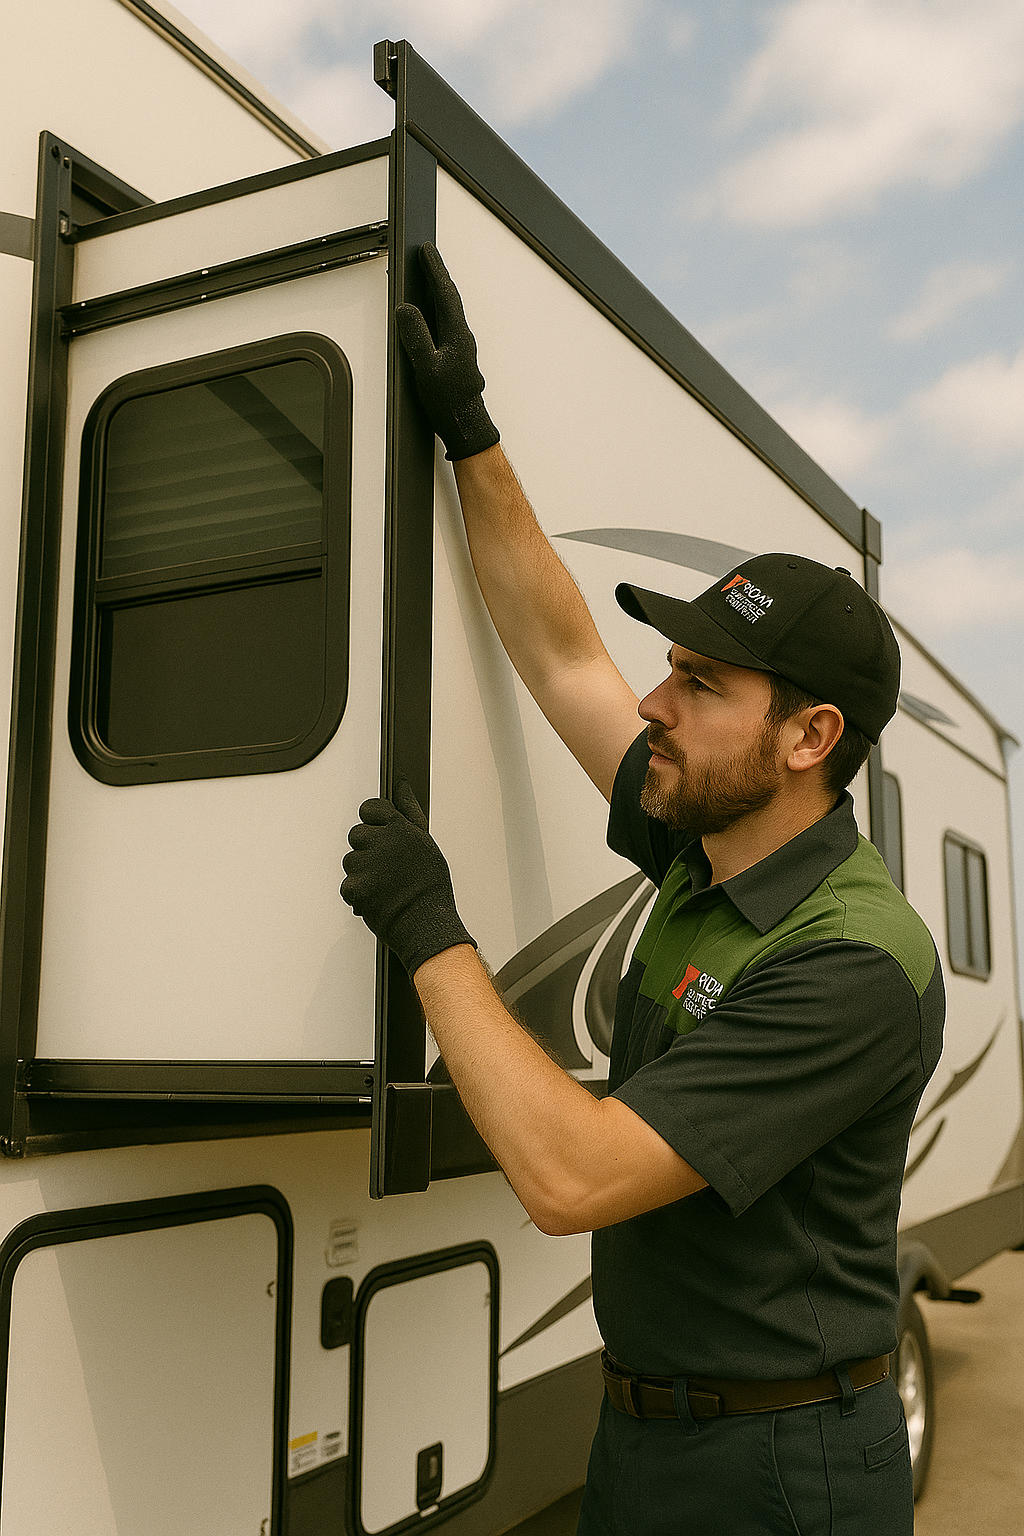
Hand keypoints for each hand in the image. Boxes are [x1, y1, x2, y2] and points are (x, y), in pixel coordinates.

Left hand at [341, 778, 475, 975]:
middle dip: (367, 849)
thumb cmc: (429, 887)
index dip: (374, 823)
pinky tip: (377, 898)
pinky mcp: (354, 887)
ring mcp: (366, 865)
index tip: (382, 837)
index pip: (370, 809)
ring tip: (385, 886)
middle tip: (387, 868)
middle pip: (356, 834)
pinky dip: (358, 893)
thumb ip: (408, 811)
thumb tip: (402, 784)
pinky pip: (347, 884)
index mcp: (400, 828)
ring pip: (350, 860)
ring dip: (362, 872)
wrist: (426, 925)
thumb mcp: (425, 843)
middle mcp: (382, 842)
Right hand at [395, 243, 500, 460]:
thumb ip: (416, 336)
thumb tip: (406, 310)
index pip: (445, 294)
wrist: (466, 427)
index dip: (435, 270)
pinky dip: (437, 313)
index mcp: (457, 335)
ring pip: (448, 312)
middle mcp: (463, 338)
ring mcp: (461, 349)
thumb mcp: (426, 368)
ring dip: (437, 293)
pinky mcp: (457, 359)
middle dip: (437, 276)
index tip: (426, 252)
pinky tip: (430, 317)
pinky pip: (446, 327)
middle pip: (449, 299)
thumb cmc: (450, 402)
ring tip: (427, 280)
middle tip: (427, 258)